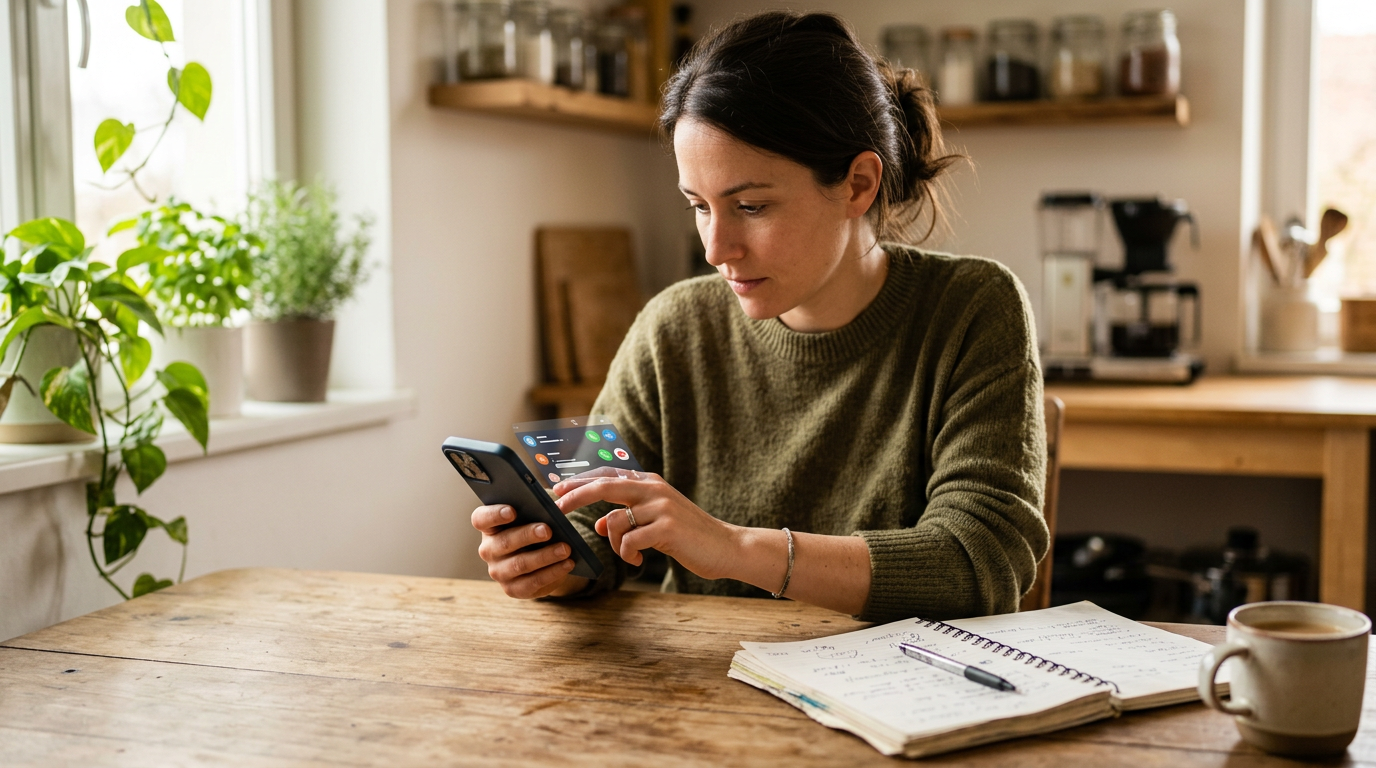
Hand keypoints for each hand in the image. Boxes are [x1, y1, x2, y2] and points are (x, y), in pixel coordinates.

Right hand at [471, 504, 585, 598]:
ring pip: (520, 564)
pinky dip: (552, 572)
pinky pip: (532, 582)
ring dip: (545, 556)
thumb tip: (551, 510)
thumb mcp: (532, 517)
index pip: (481, 519)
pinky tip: (567, 564)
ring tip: (565, 549)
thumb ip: (535, 511)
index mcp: (488, 527)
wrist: (540, 558)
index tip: (512, 511)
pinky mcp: (512, 589)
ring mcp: (498, 572)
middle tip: (547, 530)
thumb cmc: (534, 529)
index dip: (495, 514)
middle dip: (527, 535)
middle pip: (504, 542)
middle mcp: (488, 550)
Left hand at [553, 468, 740, 580]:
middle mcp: (653, 489)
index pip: (606, 475)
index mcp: (649, 482)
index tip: (556, 490)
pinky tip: (638, 561)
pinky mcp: (666, 527)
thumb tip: (600, 524)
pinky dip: (627, 555)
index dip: (579, 481)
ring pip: (614, 522)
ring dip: (615, 544)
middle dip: (575, 496)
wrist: (726, 547)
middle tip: (556, 509)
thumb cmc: (689, 536)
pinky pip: (629, 541)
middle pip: (602, 485)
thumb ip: (628, 518)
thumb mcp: (655, 522)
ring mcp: (660, 506)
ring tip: (630, 555)